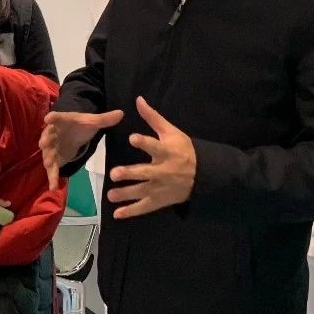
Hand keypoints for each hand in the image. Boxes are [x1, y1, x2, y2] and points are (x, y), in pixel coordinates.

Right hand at [39, 108, 124, 189]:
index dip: (53, 118)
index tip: (49, 118)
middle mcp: (53, 134)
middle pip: (47, 136)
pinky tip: (53, 187)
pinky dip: (52, 178)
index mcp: (62, 121)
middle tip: (44, 144)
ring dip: (47, 158)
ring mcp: (52, 148)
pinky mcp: (54, 160)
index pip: (56, 117)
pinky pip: (52, 169)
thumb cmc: (80, 126)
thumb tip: (122, 113)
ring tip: (48, 164)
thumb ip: (105, 119)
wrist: (72, 133)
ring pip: (48, 153)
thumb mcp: (93, 122)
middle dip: (46, 140)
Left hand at [108, 97, 197, 218]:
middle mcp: (163, 171)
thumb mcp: (171, 132)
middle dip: (130, 174)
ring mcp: (161, 187)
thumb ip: (152, 118)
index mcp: (167, 152)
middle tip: (114, 174)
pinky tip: (117, 214)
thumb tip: (138, 100)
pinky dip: (132, 211)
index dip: (144, 142)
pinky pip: (145, 207)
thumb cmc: (184, 149)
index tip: (132, 138)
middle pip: (145, 173)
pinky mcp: (160, 199)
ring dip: (126, 194)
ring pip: (142, 192)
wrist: (204, 173)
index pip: (155, 146)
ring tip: (110, 195)